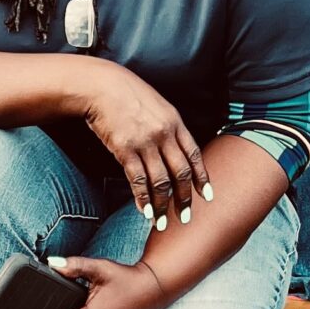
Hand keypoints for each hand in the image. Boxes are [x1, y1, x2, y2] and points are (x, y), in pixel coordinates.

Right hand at [74, 62, 210, 227]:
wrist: (102, 86)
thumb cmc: (128, 94)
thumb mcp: (157, 105)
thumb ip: (169, 127)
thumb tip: (176, 149)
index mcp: (175, 122)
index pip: (194, 155)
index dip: (202, 178)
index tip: (207, 197)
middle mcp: (164, 133)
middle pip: (180, 172)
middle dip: (184, 199)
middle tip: (185, 217)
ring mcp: (145, 142)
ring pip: (160, 181)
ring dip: (162, 205)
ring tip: (161, 222)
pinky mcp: (125, 149)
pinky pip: (137, 180)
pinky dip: (142, 199)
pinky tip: (144, 212)